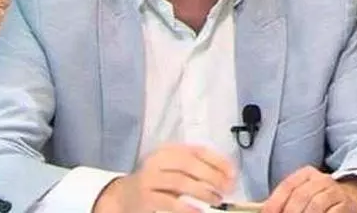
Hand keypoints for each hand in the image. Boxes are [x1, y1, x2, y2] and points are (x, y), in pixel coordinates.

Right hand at [94, 143, 235, 212]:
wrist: (123, 195)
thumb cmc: (156, 181)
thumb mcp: (174, 169)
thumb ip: (196, 169)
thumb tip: (226, 177)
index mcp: (169, 150)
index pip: (198, 150)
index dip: (218, 161)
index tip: (233, 174)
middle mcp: (158, 160)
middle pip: (190, 164)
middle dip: (213, 177)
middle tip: (226, 189)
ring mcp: (150, 177)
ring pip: (180, 182)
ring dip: (202, 191)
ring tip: (215, 200)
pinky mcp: (144, 196)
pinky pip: (167, 201)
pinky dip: (185, 206)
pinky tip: (198, 211)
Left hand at [261, 166, 356, 212]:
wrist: (352, 200)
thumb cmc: (319, 201)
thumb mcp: (303, 195)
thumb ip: (285, 202)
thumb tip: (266, 212)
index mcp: (305, 174)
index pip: (287, 186)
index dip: (274, 203)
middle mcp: (321, 179)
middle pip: (300, 196)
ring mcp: (335, 191)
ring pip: (315, 205)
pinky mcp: (346, 204)